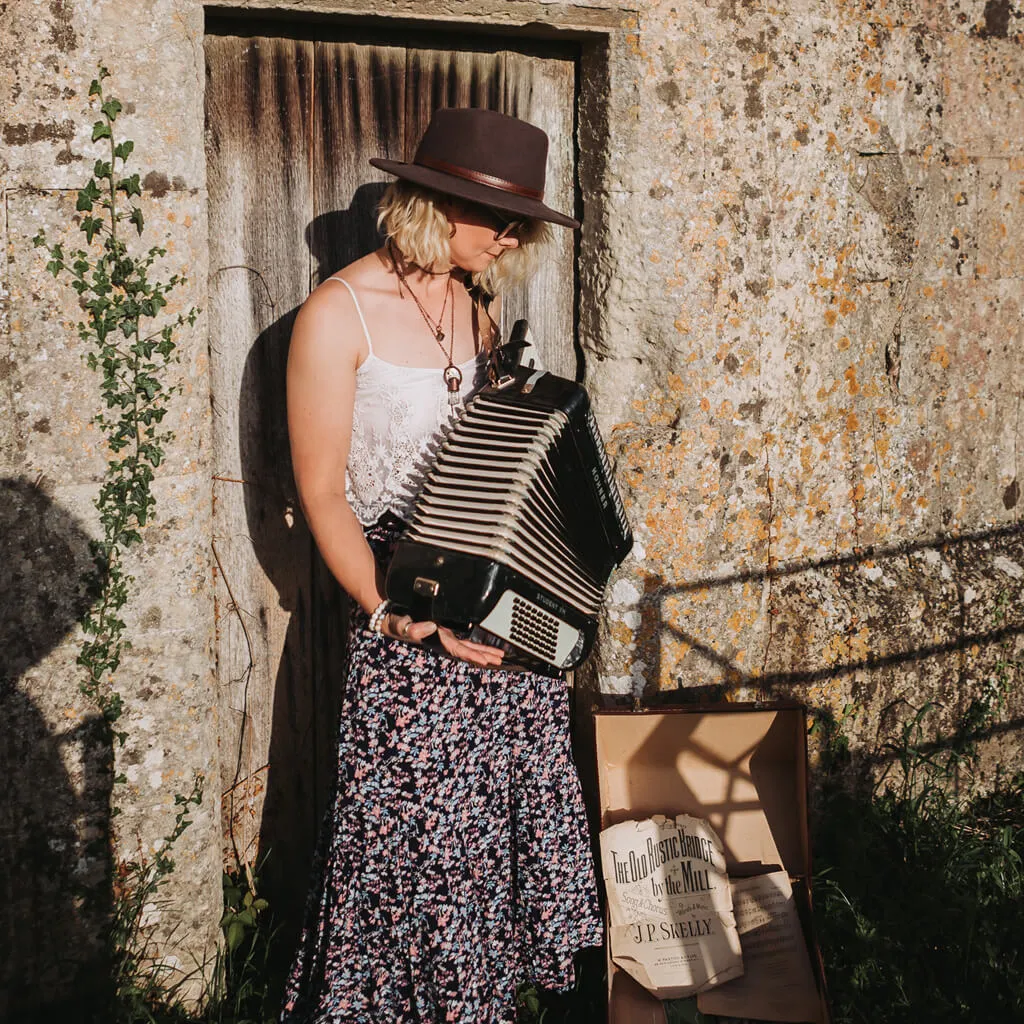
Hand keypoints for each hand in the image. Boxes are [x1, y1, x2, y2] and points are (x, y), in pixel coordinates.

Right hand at [383, 613, 503, 667]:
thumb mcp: (400, 626)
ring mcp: (445, 637)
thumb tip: (431, 626)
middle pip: (467, 651)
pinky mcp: (445, 631)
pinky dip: (476, 644)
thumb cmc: (395, 623)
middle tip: (499, 660)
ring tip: (499, 656)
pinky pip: (464, 640)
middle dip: (483, 655)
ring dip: (483, 651)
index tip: (485, 661)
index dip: (471, 655)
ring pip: (468, 646)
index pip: (457, 650)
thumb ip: (413, 629)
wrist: (390, 617)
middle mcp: (443, 641)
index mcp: (435, 640)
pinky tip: (486, 648)